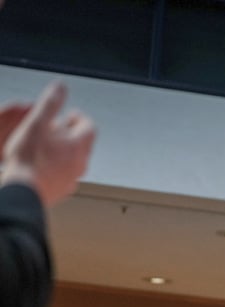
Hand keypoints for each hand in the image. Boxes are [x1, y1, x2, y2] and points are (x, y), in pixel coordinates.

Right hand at [0, 81, 95, 207]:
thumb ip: (50, 104)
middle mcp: (80, 163)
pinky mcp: (62, 190)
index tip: (70, 114)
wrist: (24, 191)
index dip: (79, 118)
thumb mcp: (37, 124)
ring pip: (75, 160)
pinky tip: (45, 165)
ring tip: (50, 145)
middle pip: (83, 144)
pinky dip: (59, 166)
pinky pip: (66, 174)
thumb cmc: (29, 159)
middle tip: (59, 128)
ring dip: (66, 151)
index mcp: (78, 145)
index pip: (89, 127)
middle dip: (72, 133)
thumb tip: (60, 86)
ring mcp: (72, 178)